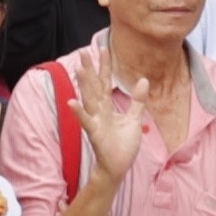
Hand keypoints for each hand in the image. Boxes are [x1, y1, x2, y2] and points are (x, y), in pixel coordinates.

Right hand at [74, 44, 143, 182]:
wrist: (119, 167)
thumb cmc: (123, 145)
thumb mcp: (134, 119)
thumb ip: (137, 100)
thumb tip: (143, 79)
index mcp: (108, 107)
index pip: (105, 82)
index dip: (105, 66)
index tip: (104, 48)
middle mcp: (100, 112)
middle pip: (94, 86)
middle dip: (90, 69)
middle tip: (84, 51)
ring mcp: (96, 121)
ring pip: (89, 99)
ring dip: (84, 84)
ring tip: (79, 68)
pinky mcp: (95, 134)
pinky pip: (86, 121)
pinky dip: (79, 112)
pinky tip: (72, 102)